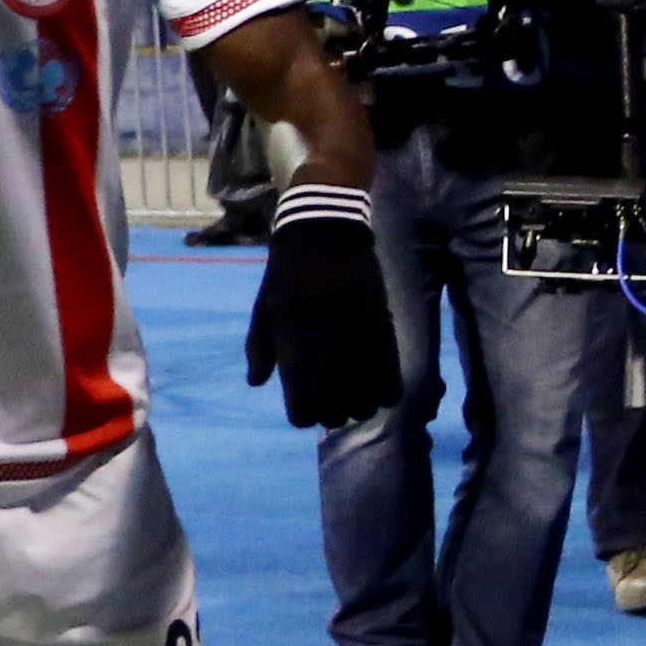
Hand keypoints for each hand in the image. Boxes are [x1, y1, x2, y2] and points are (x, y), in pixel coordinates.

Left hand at [247, 181, 400, 426]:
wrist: (325, 227)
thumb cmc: (287, 273)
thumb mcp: (264, 306)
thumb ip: (259, 347)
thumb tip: (257, 384)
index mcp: (287, 326)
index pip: (296, 385)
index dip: (301, 412)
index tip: (303, 418)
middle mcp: (321, 327)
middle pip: (331, 393)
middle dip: (331, 413)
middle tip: (331, 416)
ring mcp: (354, 322)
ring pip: (363, 384)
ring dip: (359, 405)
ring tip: (354, 407)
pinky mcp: (381, 316)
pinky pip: (388, 363)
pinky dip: (386, 386)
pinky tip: (383, 396)